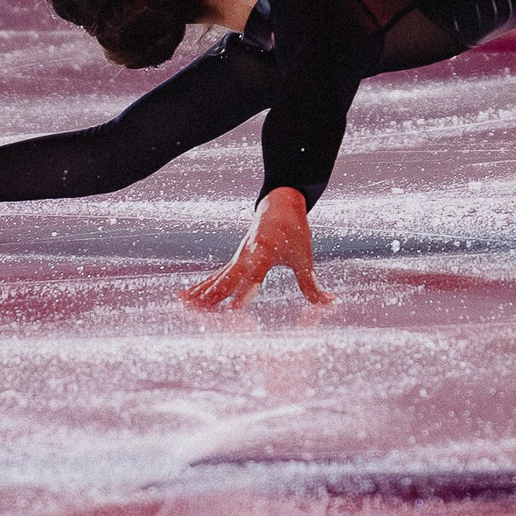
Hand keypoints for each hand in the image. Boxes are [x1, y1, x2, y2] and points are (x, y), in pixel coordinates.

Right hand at [181, 188, 331, 309]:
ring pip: (217, 278)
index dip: (244, 292)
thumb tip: (330, 302)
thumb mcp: (305, 258)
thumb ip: (312, 285)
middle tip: (201, 311)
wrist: (279, 204)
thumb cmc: (294, 230)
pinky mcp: (234, 261)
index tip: (234, 309)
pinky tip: (185, 297)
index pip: (254, 276)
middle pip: (229, 279)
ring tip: (185, 305)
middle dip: (215, 296)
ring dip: (201, 292)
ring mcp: (238, 258)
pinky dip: (200, 287)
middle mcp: (247, 254)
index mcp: (265, 251)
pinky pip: (215, 276)